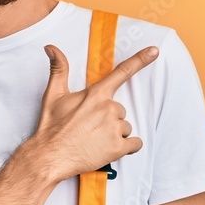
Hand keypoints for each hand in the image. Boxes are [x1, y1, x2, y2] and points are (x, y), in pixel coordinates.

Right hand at [32, 44, 158, 182]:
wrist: (50, 156)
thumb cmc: (52, 127)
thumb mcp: (53, 94)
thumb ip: (59, 69)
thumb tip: (51, 47)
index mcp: (96, 94)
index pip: (122, 72)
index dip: (140, 59)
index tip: (154, 51)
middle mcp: (108, 108)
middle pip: (120, 110)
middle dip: (109, 119)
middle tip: (90, 127)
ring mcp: (114, 128)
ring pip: (125, 127)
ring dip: (115, 134)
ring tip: (95, 140)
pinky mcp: (118, 147)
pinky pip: (135, 144)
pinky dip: (127, 148)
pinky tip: (110, 149)